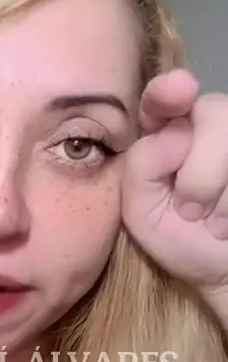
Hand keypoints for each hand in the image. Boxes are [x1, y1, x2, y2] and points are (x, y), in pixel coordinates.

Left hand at [122, 70, 227, 313]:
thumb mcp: (142, 210)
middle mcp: (206, 124)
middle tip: (190, 211)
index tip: (178, 90)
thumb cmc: (181, 239)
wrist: (225, 272)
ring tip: (214, 222)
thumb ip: (143, 166)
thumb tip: (176, 132)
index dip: (169, 90)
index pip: (162, 99)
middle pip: (212, 111)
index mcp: (166, 132)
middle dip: (199, 170)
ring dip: (218, 189)